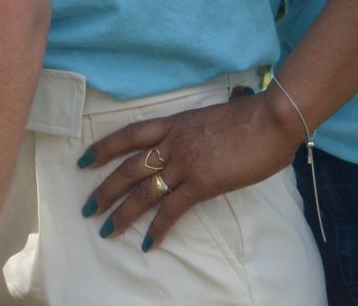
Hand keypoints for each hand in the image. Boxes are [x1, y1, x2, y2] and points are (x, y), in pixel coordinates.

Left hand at [79, 88, 302, 249]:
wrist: (271, 118)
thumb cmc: (252, 115)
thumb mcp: (213, 114)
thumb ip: (200, 127)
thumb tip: (200, 134)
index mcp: (175, 123)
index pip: (130, 134)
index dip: (105, 147)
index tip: (85, 159)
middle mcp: (172, 142)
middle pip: (128, 167)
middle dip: (105, 188)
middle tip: (88, 207)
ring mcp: (185, 162)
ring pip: (143, 191)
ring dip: (123, 213)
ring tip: (106, 229)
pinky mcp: (202, 183)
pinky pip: (173, 209)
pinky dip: (159, 228)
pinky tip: (149, 242)